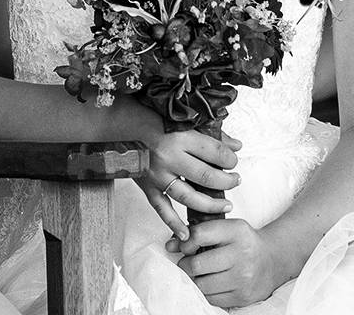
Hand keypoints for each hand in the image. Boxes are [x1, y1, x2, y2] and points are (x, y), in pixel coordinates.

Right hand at [137, 126, 240, 241]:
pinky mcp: (146, 186)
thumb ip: (210, 134)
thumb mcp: (182, 121)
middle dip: (226, 181)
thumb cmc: (151, 118)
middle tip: (236, 181)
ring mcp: (156, 175)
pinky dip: (173, 223)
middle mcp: (169, 157)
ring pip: (188, 196)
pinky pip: (161, 208)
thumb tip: (236, 145)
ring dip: (210, 204)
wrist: (118, 125)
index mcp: (179, 137)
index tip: (233, 161)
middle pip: (206, 176)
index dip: (230, 158)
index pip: (214, 151)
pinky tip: (186, 234)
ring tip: (225, 205)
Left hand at [167, 218, 288, 307]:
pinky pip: (211, 298)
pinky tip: (210, 283)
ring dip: (194, 280)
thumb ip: (199, 232)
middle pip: (197, 264)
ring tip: (199, 274)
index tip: (184, 246)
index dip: (185, 242)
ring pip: (201, 284)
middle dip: (185, 265)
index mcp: (236, 231)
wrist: (273, 260)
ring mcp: (243, 278)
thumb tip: (170, 245)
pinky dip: (205, 292)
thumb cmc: (243, 242)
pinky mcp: (242, 296)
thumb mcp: (226, 228)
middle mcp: (241, 254)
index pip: (199, 235)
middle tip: (188, 263)